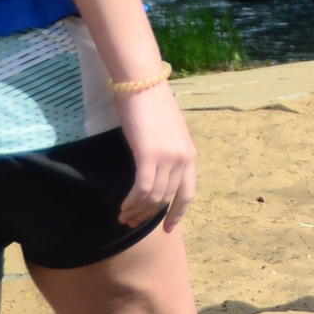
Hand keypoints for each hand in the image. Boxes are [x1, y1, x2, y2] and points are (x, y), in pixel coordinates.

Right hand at [116, 83, 197, 230]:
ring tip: (123, 217)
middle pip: (168, 199)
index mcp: (191, 154)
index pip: (188, 193)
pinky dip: (132, 201)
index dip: (178, 213)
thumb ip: (167, 153)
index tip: (168, 229)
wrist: (142, 83)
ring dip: (138, 210)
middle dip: (149, 215)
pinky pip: (143, 189)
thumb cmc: (150, 105)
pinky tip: (122, 206)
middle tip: (131, 223)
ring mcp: (169, 158)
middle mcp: (184, 159)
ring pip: (155, 197)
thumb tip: (157, 172)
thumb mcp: (167, 133)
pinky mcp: (150, 155)